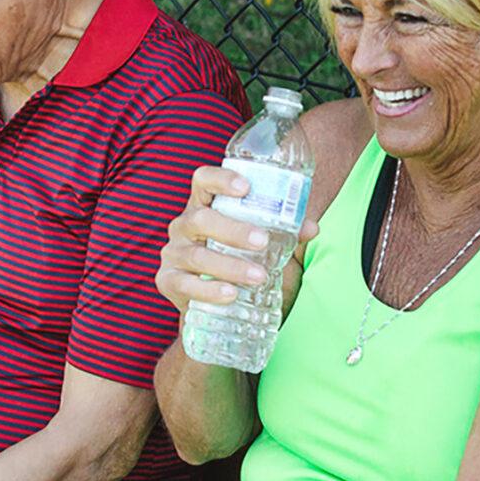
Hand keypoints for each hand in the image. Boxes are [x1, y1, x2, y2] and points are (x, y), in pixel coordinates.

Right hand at [157, 165, 317, 315]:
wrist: (212, 301)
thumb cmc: (236, 258)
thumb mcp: (258, 242)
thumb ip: (283, 232)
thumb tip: (311, 227)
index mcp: (204, 205)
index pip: (203, 181)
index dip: (221, 179)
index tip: (246, 187)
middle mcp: (184, 225)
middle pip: (202, 219)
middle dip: (234, 230)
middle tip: (263, 241)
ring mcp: (174, 253)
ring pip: (197, 256)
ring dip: (230, 266)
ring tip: (259, 276)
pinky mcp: (168, 281)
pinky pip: (185, 284)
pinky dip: (209, 290)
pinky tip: (231, 294)